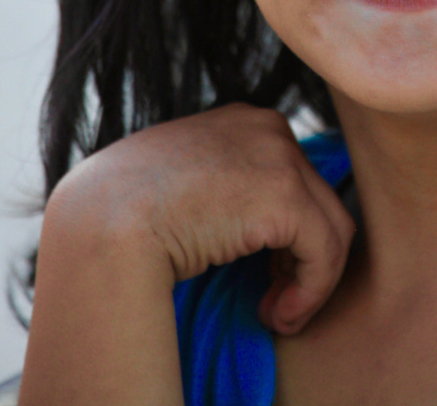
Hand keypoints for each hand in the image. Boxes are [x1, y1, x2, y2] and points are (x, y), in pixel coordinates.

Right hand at [51, 104, 355, 334]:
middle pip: (319, 201)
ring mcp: (281, 156)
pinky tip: (277, 315)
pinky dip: (311, 292)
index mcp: (247, 121)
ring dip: (311, 281)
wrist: (104, 220)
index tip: (266, 272)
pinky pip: (325, 253)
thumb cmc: (131, 210)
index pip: (295, 179)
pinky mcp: (286, 195)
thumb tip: (264, 224)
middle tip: (274, 299)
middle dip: (302, 257)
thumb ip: (231, 185)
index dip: (287, 234)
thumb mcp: (190, 179)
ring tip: (276, 312)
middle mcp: (270, 127)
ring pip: (333, 228)